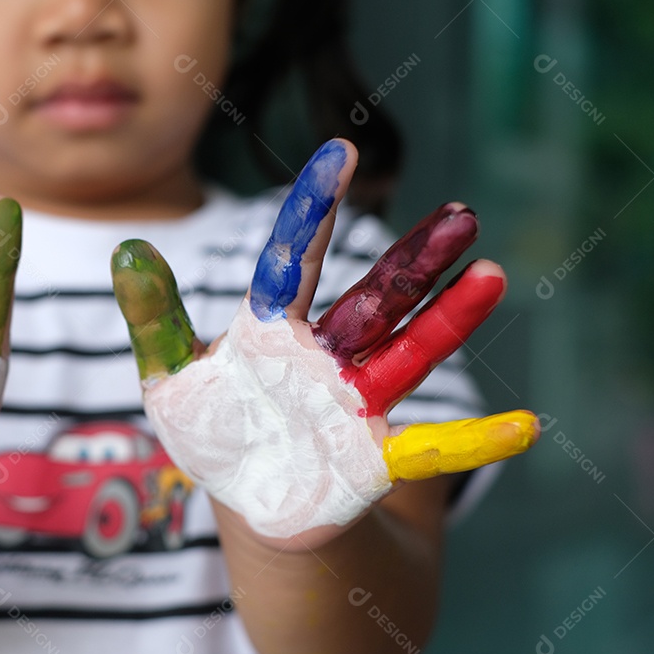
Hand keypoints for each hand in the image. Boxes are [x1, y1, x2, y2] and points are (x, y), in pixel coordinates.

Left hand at [111, 139, 537, 543]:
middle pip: (373, 299)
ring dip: (448, 320)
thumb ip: (153, 317)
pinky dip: (473, 442)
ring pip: (406, 354)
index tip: (339, 153)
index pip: (291, 262)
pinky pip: (428, 451)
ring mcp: (354, 404)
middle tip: (460, 214)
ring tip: (492, 276)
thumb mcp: (167, 376)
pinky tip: (525, 428)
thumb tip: (128, 248)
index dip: (312, 211)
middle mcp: (323, 356)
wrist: (251, 500)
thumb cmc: (211, 429)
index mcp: (270, 330)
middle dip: (412, 260)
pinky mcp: (372, 458)